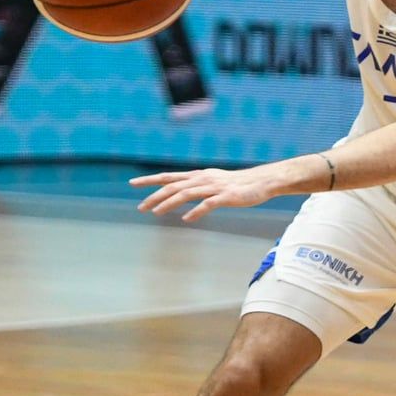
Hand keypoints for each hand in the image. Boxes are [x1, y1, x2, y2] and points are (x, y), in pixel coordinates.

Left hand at [132, 166, 277, 221]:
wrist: (262, 181)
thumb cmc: (238, 184)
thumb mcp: (213, 182)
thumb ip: (197, 187)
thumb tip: (182, 196)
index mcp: (198, 175)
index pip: (169, 177)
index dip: (150, 180)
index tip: (133, 184)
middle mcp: (202, 179)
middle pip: (173, 186)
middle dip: (154, 196)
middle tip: (140, 208)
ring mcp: (213, 187)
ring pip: (186, 193)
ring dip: (169, 203)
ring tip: (156, 212)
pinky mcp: (225, 196)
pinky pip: (208, 204)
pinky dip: (196, 211)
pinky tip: (186, 219)